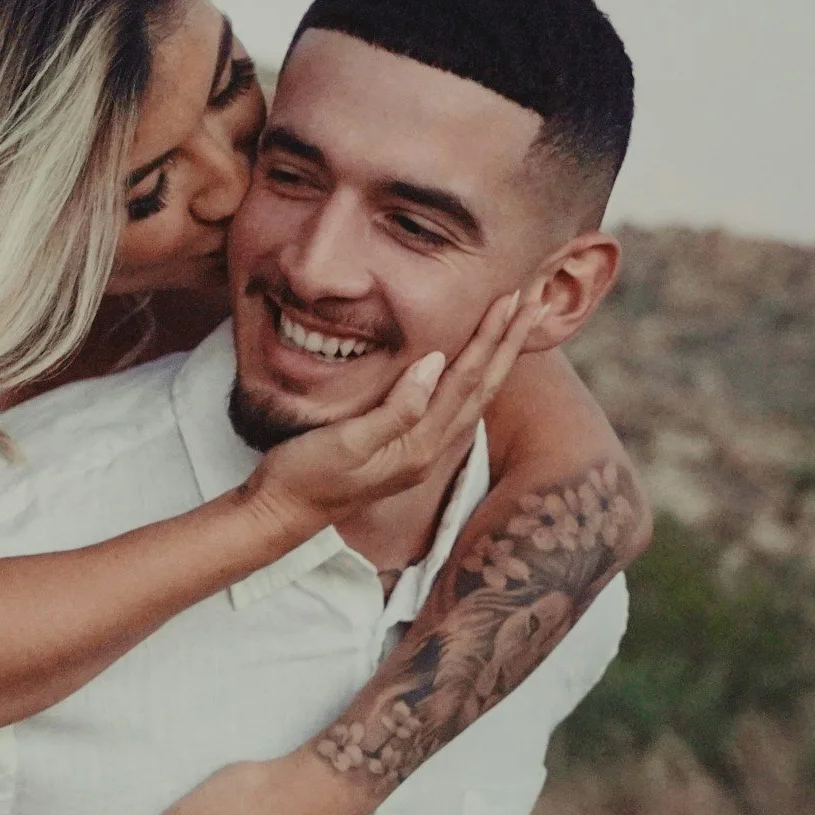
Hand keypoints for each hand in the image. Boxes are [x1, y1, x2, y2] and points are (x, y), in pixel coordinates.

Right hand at [240, 291, 543, 539]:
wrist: (282, 514)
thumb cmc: (305, 475)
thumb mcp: (346, 440)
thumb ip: (396, 408)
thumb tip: (435, 363)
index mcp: (419, 445)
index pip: (464, 380)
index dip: (488, 338)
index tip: (509, 300)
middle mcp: (428, 451)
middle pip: (481, 389)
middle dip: (507, 346)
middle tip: (533, 304)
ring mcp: (419, 455)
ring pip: (472, 401)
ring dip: (496, 363)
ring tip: (513, 331)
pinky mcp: (405, 454)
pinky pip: (453, 411)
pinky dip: (472, 383)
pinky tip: (472, 371)